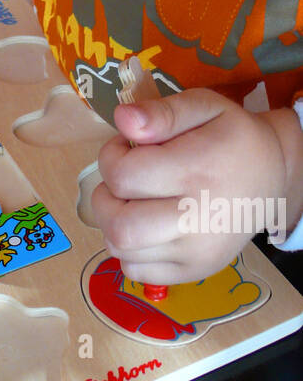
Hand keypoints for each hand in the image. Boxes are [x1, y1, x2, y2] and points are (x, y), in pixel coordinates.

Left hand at [90, 89, 295, 284]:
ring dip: (114, 222)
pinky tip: (145, 225)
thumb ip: (162, 112)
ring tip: (135, 200)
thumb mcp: (206, 107)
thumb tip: (122, 119)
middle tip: (124, 180)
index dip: (111, 156)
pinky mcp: (194, 272)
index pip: (122, 176)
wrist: (275, 176)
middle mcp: (197, 221)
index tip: (126, 147)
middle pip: (119, 226)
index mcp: (196, 173)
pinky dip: (128, 249)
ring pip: (122, 250)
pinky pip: (135, 270)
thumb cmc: (234, 138)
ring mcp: (196, 254)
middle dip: (106, 197)